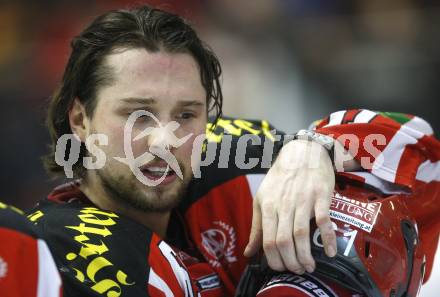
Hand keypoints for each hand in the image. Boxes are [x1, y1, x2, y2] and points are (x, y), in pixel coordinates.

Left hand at [244, 139, 336, 273]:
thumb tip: (248, 252)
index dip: (274, 260)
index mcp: (268, 206)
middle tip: (297, 270)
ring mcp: (303, 200)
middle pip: (284, 241)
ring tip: (309, 266)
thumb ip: (256, 227)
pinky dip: (328, 238)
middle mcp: (284, 204)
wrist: (302, 153)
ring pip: (301, 234)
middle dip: (290, 262)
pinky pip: (324, 220)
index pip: (268, 241)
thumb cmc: (280, 178)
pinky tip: (330, 252)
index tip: (281, 268)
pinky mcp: (321, 196)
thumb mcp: (262, 199)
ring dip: (306, 255)